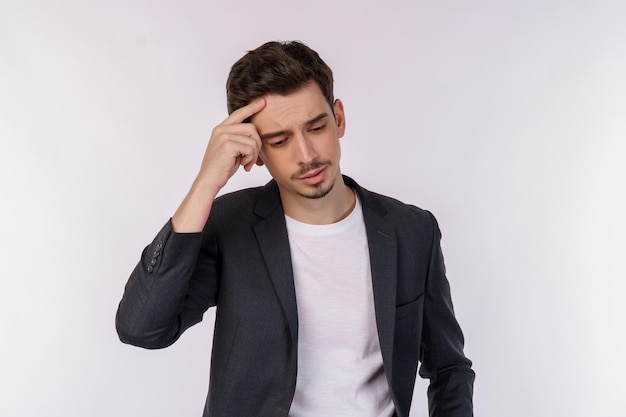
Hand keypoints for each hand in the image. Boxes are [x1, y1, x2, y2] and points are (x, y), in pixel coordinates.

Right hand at [172, 98, 265, 232]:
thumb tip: (257, 136)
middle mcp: (221, 129)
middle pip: (252, 128)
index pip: (239, 113)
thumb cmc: (221, 168)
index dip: (251, 107)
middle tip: (252, 159)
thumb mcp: (232, 150)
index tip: (262, 101)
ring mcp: (223, 136)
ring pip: (252, 139)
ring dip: (254, 154)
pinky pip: (250, 148)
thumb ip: (240, 139)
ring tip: (246, 163)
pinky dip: (250, 159)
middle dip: (257, 145)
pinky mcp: (227, 145)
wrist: (209, 181)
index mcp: (221, 129)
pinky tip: (244, 166)